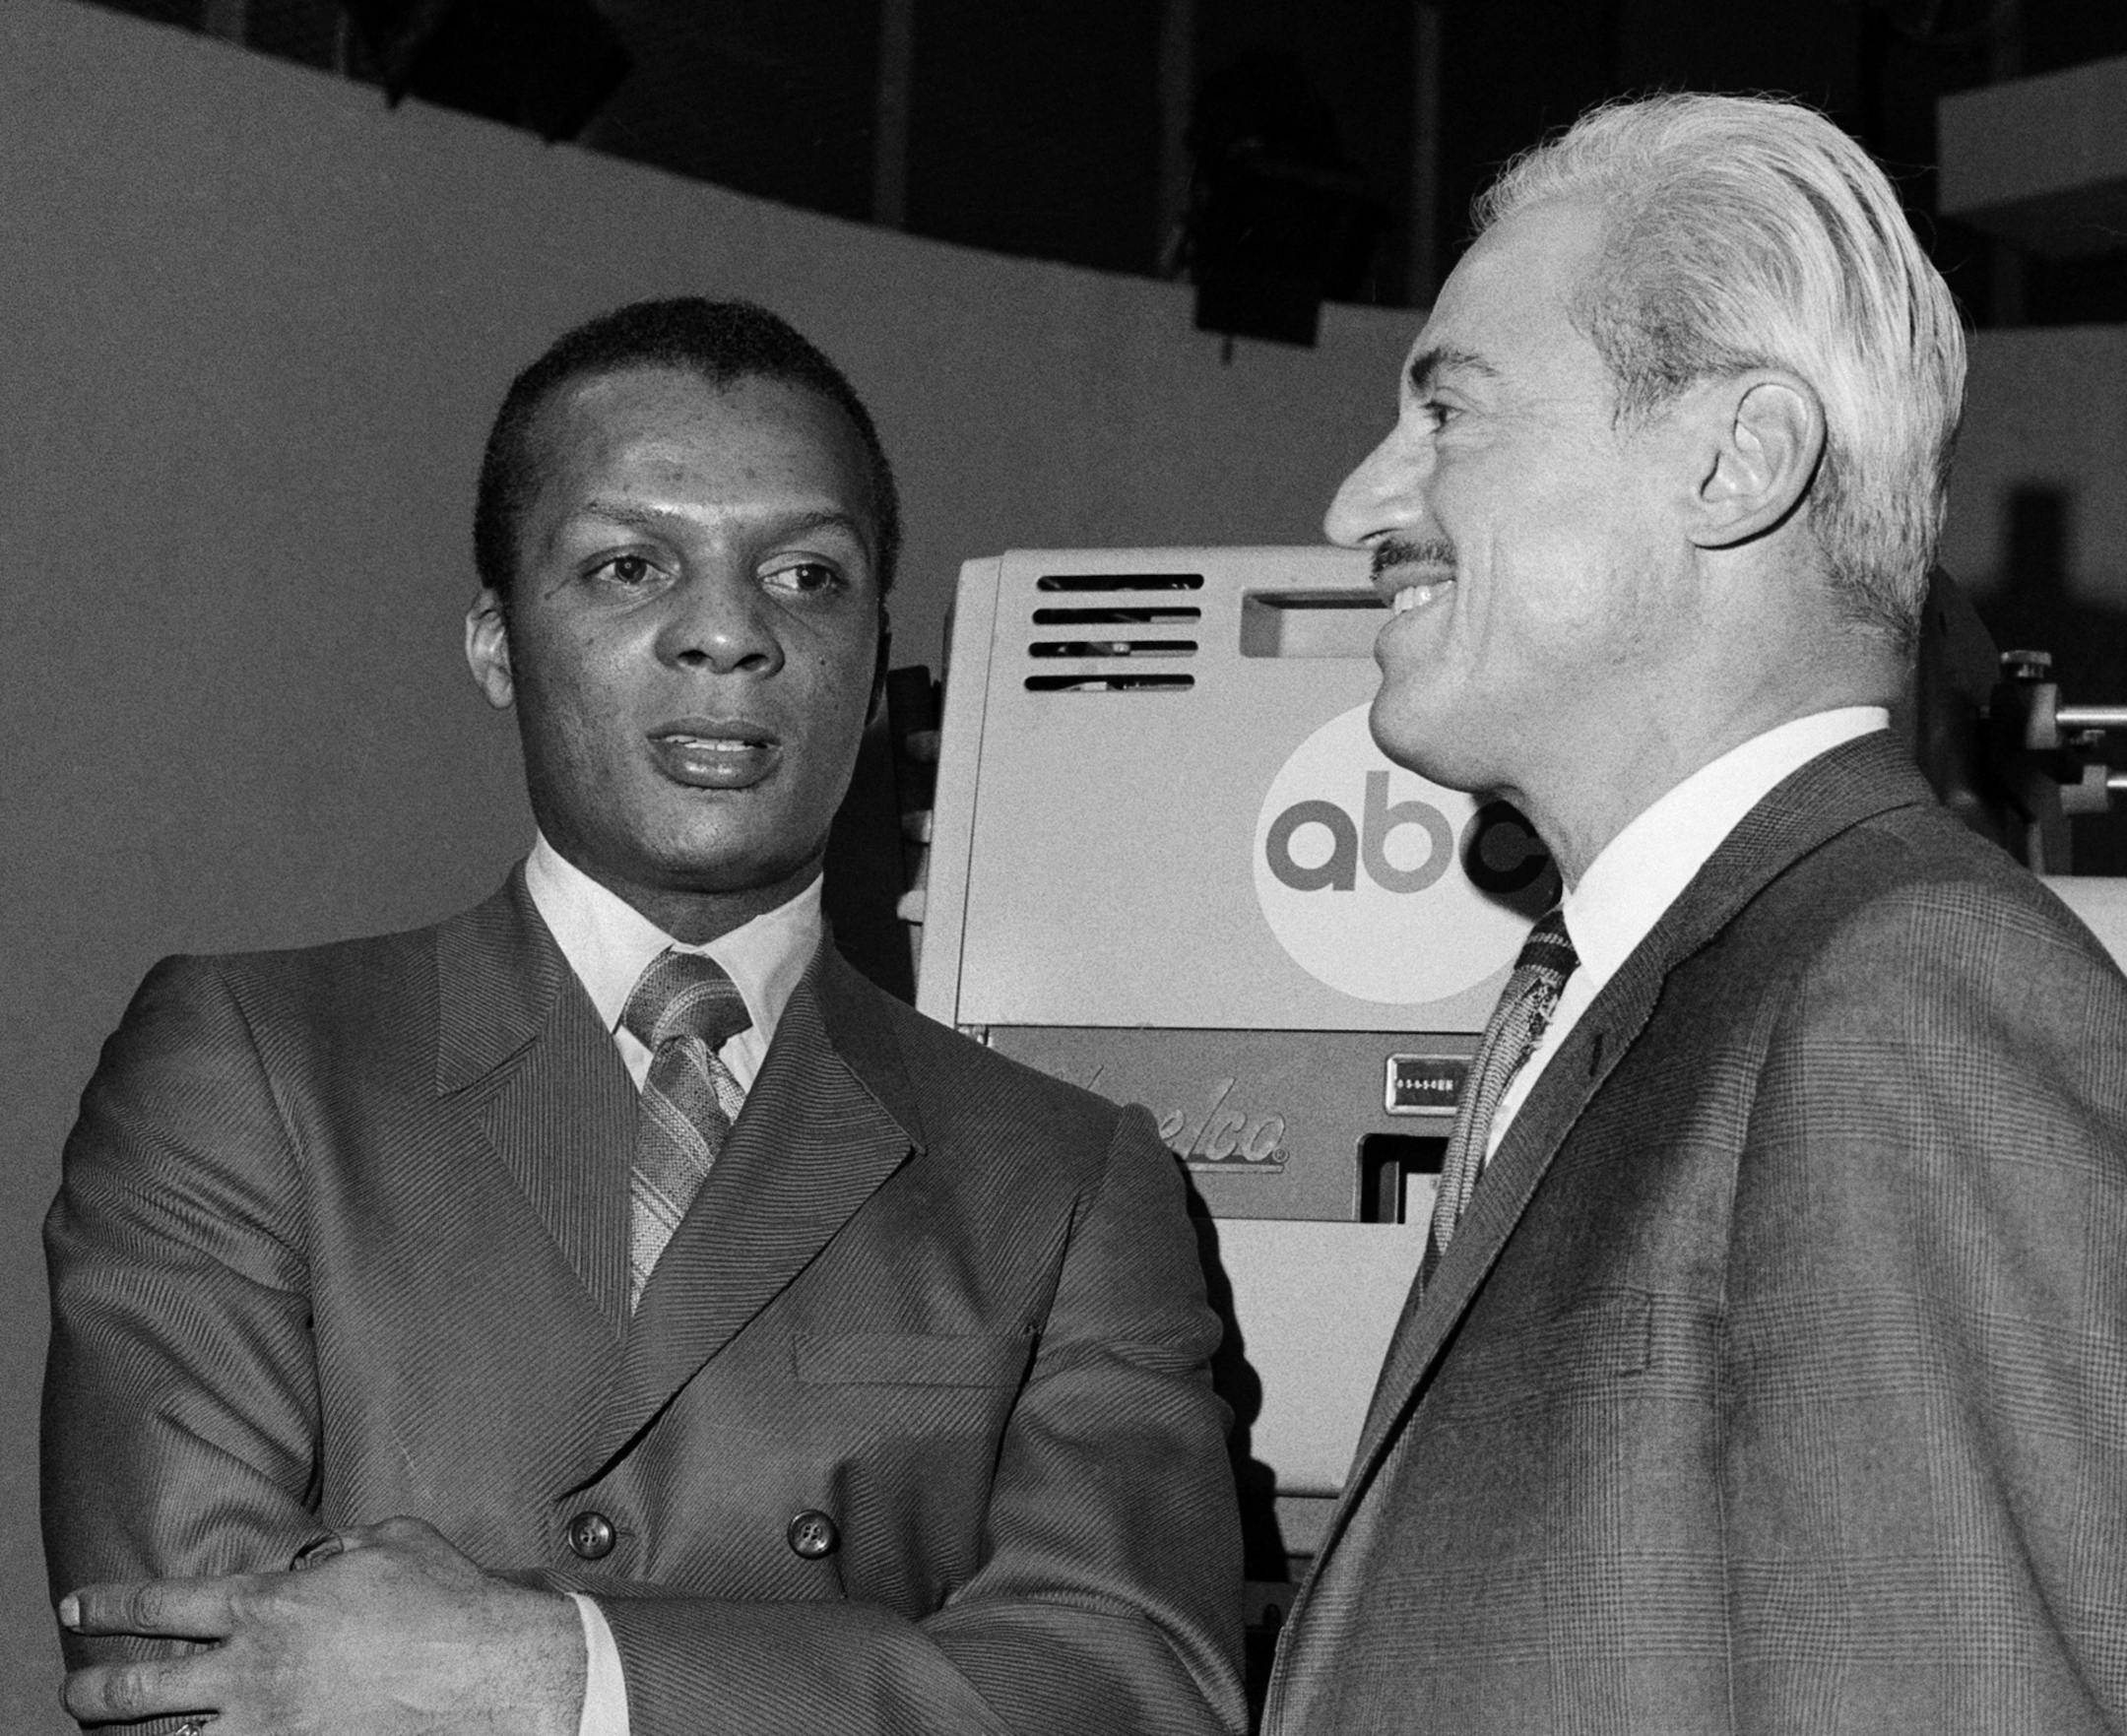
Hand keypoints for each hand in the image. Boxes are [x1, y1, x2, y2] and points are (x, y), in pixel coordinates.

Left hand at [59, 1516, 584, 1735]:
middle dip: (92, 1690)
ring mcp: (270, 1728)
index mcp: (271, 1605)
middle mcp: (253, 1671)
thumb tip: (321, 1559)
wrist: (488, 1671)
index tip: (79, 1605)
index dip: (109, 1604)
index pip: (161, 1604)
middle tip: (77, 1689)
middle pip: (138, 1689)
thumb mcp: (390, 1540)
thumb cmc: (446, 1598)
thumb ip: (339, 1547)